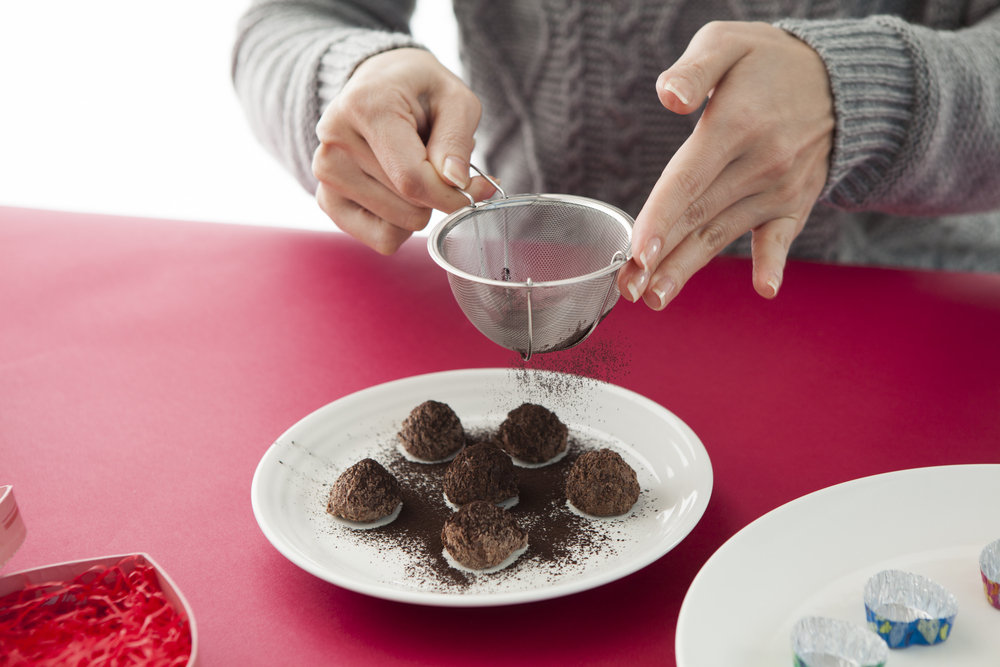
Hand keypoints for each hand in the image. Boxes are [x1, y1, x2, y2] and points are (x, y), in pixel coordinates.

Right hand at [313, 48, 494, 253]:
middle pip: (409, 207)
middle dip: (437, 193)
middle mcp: (334, 144)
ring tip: (411, 166)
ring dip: (419, 205)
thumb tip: (455, 182)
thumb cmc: (419, 90)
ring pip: (398, 227)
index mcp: (365, 108)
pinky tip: (398, 190)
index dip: (453, 196)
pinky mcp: (327, 200)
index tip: (477, 188)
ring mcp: (325, 176)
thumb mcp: (454, 99)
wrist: (378, 83)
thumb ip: (457, 140)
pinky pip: (381, 238)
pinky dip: (401, 223)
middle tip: (435, 160)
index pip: (412, 179)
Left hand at [617, 22, 833, 307]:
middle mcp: (759, 163)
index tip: (637, 253)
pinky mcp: (794, 203)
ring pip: (722, 234)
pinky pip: (781, 238)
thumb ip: (693, 70)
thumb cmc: (766, 62)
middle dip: (660, 258)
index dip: (659, 219)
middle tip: (626, 289)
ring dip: (688, 269)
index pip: (687, 181)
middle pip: (697, 217)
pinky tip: (765, 289)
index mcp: (734, 126)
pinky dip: (773, 262)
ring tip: (654, 299)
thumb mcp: (726, 44)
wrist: (840, 79)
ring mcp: (779, 187)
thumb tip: (669, 97)